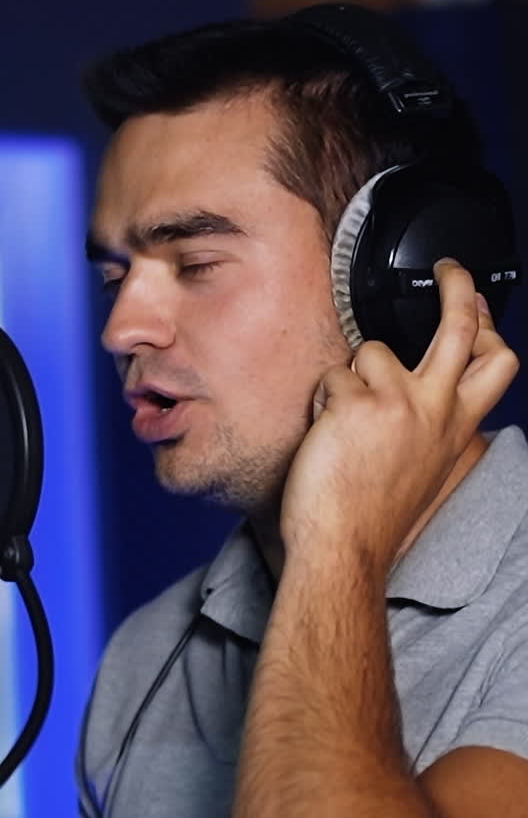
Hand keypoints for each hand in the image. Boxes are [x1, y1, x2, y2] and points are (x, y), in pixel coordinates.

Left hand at [280, 259, 519, 572]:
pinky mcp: (357, 403)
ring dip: (350, 379)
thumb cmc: (375, 514)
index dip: (489, 329)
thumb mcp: (427, 466)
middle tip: (449, 270)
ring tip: (342, 422)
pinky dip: (321, 403)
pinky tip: (324, 436)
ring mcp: (399, 403)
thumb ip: (434, 422)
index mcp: (456, 426)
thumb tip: (431, 382)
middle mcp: (436, 409)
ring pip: (372, 350)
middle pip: (460, 327)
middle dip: (459, 286)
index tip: (477, 305)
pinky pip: (331, 378)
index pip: (496, 364)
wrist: (344, 547)